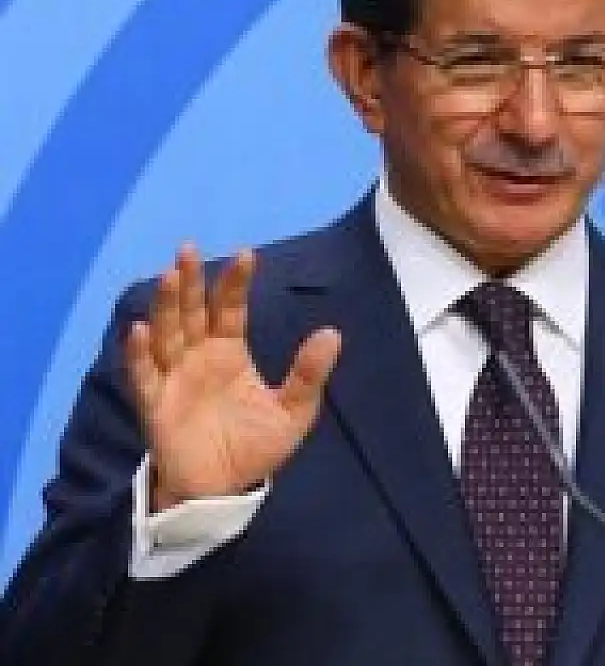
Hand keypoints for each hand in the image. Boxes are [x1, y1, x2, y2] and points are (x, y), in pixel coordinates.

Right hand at [125, 245, 341, 511]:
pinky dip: (138, 353)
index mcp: (229, 352)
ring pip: (166, 334)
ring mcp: (173, 378)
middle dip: (190, 282)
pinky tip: (139, 330)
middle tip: (187, 249)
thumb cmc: (255, 447)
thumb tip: (332, 333)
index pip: (230, 309)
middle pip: (191, 311)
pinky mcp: (155, 404)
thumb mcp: (293, 411)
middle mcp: (197, 357)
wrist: (225, 490)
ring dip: (165, 306)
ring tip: (168, 276)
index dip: (235, 283)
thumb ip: (309, 374)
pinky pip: (143, 375)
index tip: (246, 254)